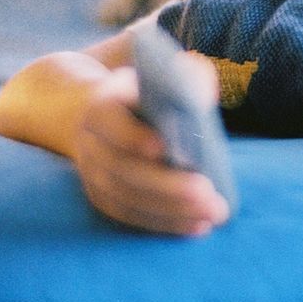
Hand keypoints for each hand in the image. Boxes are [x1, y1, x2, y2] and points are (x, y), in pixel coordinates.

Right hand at [72, 57, 230, 236]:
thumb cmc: (145, 94)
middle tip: (208, 194)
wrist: (104, 115)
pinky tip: (197, 225)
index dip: (133, 137)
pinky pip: (130, 217)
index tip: (164, 148)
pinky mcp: (102, 198)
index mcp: (101, 107)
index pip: (109, 122)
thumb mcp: (161, 76)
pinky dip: (163, 224)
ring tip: (212, 213)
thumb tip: (205, 94)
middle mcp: (89, 143)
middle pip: (122, 169)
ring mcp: (92, 174)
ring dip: (171, 211)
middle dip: (167, 185)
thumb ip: (186, 77)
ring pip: (126, 199)